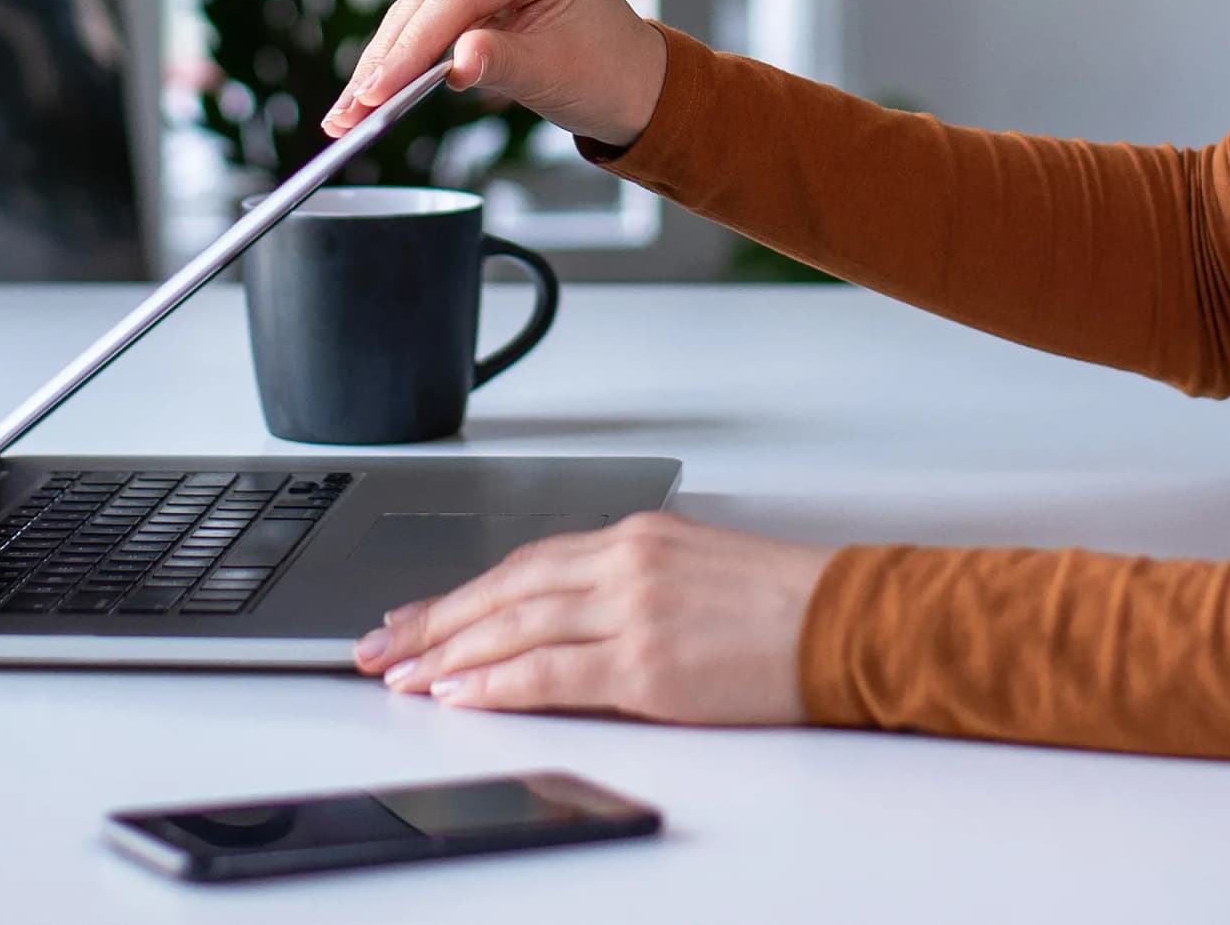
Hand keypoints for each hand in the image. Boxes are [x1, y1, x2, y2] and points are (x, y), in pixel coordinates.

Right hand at [322, 0, 668, 150]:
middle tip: (350, 107)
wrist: (627, 77)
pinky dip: (402, 51)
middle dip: (388, 56)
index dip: (414, 44)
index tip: (379, 89)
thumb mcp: (551, 73)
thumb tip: (453, 65)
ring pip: (421, 2)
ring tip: (348, 108)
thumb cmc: (603, 70)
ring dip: (384, 57)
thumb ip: (499, 64)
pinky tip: (369, 86)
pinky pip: (430, 10)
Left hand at [354, 511, 829, 725]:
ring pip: (516, 627)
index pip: (526, 562)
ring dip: (449, 653)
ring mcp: (635, 612)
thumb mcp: (695, 569)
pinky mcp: (648, 666)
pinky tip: (459, 694)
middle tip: (381, 646)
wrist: (849, 624)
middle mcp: (627, 563)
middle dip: (434, 620)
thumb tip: (563, 618)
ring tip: (403, 675)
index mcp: (637, 535)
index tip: (417, 615)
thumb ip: (627, 583)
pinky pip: (551, 674)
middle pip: (505, 589)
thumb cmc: (784, 605)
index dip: (462, 592)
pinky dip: (497, 684)